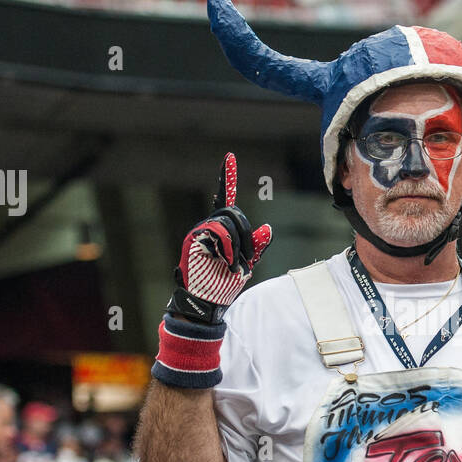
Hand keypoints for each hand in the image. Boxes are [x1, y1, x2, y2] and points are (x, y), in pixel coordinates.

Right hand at [167, 152, 271, 325]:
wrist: (206, 304)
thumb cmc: (222, 286)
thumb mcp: (245, 264)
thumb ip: (256, 247)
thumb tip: (267, 228)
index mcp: (219, 229)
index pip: (225, 199)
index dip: (227, 178)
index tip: (229, 158)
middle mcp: (207, 226)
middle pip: (233, 213)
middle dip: (246, 236)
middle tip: (247, 260)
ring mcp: (198, 232)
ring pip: (228, 224)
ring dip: (238, 248)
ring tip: (233, 266)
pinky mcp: (193, 240)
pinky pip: (220, 234)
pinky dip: (229, 250)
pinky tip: (224, 263)